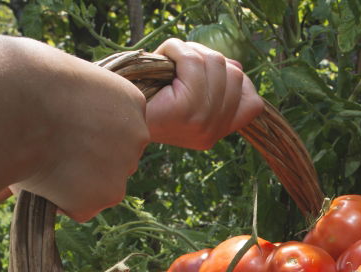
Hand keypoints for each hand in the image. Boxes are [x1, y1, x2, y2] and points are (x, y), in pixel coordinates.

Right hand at [7, 36, 151, 221]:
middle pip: (114, 160)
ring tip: (41, 159)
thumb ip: (82, 109)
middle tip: (50, 149)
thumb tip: (69, 133)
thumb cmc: (27, 83)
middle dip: (87, 161)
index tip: (62, 127)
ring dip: (72, 182)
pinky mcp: (107, 196)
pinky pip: (79, 207)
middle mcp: (138, 136)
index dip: (86, 133)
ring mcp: (125, 168)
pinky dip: (59, 200)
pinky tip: (40, 176)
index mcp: (131, 102)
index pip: (117, 128)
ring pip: (97, 187)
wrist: (15, 102)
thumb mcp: (67, 83)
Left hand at [145, 38, 264, 149]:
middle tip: (179, 65)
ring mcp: (201, 123)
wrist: (108, 113)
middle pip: (235, 75)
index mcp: (215, 133)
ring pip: (216, 64)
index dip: (235, 80)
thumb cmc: (144, 97)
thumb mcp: (188, 92)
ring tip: (170, 63)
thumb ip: (215, 83)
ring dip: (189, 52)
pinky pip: (193, 62)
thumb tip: (234, 66)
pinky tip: (163, 58)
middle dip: (206, 58)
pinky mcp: (185, 110)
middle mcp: (212, 133)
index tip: (206, 75)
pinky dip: (177, 50)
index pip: (252, 104)